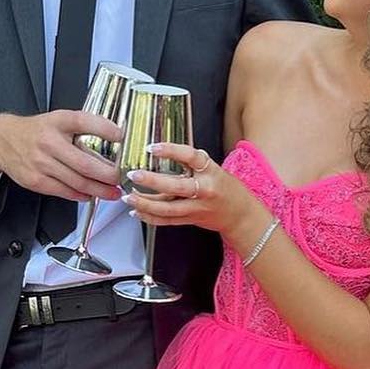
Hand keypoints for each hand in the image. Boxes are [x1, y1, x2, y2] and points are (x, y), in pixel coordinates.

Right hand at [0, 110, 122, 202]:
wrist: (2, 141)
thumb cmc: (36, 131)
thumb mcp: (58, 120)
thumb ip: (81, 130)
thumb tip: (112, 144)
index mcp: (57, 122)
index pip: (83, 122)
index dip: (104, 128)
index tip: (121, 136)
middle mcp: (49, 142)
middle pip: (85, 163)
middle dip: (108, 175)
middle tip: (120, 178)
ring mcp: (42, 164)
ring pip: (77, 182)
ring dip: (99, 190)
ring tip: (112, 192)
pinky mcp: (37, 181)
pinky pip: (65, 192)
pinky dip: (82, 195)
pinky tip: (91, 195)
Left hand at [122, 142, 265, 251]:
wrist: (240, 215)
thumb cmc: (227, 189)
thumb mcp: (214, 169)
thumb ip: (191, 165)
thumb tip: (164, 155)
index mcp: (211, 172)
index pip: (191, 157)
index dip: (171, 151)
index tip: (152, 147)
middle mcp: (204, 190)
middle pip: (176, 186)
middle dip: (152, 181)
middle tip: (134, 174)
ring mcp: (196, 208)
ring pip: (167, 208)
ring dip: (145, 203)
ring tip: (129, 196)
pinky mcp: (190, 220)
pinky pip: (167, 220)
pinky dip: (150, 217)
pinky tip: (137, 211)